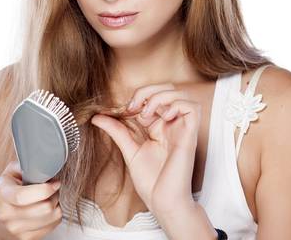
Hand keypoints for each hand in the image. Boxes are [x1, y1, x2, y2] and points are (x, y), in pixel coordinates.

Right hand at [0, 160, 61, 239]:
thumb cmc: (3, 196)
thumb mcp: (8, 175)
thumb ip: (24, 165)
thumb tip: (43, 161)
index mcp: (3, 196)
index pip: (23, 196)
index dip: (44, 189)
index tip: (54, 183)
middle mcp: (9, 216)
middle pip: (45, 207)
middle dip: (54, 194)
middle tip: (52, 187)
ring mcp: (18, 230)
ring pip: (52, 216)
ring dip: (56, 204)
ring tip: (49, 198)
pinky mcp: (28, 238)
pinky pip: (54, 224)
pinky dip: (55, 215)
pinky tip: (46, 210)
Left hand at [90, 83, 201, 214]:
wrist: (162, 202)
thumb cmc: (151, 182)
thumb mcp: (129, 150)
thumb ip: (116, 131)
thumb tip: (97, 117)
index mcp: (159, 127)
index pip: (154, 96)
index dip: (138, 96)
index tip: (124, 111)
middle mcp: (172, 124)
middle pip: (168, 89)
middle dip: (148, 90)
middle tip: (134, 106)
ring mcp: (182, 129)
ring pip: (181, 94)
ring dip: (161, 96)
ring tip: (147, 113)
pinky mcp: (190, 135)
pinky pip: (192, 107)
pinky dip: (176, 105)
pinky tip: (163, 117)